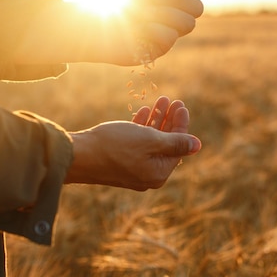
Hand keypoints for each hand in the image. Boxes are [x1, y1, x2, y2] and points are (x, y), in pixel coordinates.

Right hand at [65, 97, 200, 190]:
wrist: (79, 155)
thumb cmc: (115, 146)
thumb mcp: (150, 141)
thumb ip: (175, 142)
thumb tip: (197, 145)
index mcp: (158, 173)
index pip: (178, 146)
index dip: (181, 124)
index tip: (181, 105)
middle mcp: (147, 175)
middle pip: (165, 144)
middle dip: (170, 121)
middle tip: (173, 101)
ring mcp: (132, 170)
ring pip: (150, 142)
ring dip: (156, 121)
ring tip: (159, 101)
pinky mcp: (118, 163)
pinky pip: (135, 145)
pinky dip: (141, 129)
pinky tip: (143, 112)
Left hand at [126, 0, 203, 62]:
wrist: (98, 20)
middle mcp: (174, 17)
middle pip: (197, 8)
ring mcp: (169, 33)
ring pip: (188, 24)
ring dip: (166, 14)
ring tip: (144, 12)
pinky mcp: (159, 49)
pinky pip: (169, 38)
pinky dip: (155, 29)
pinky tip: (140, 28)